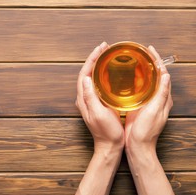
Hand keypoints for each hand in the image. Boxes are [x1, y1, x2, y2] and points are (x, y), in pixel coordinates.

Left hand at [76, 42, 124, 156]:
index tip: (100, 49)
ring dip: (98, 65)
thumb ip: (90, 97)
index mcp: (83, 99)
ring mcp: (92, 100)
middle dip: (95, 59)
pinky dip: (103, 74)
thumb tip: (85, 79)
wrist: (110, 146)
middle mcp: (85, 98)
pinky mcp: (99, 103)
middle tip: (105, 48)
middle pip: (87, 73)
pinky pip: (99, 84)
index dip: (91, 59)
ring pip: (93, 77)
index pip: (84, 74)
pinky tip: (112, 71)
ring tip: (108, 55)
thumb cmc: (106, 132)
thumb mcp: (98, 114)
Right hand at [125, 45, 172, 157]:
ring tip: (134, 61)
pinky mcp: (140, 107)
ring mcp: (149, 103)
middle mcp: (158, 99)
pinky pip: (139, 90)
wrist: (138, 146)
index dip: (157, 60)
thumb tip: (166, 75)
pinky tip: (127, 78)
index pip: (163, 74)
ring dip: (142, 71)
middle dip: (150, 63)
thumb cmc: (146, 131)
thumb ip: (162, 93)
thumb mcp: (155, 111)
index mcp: (164, 98)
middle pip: (156, 76)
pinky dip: (135, 81)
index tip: (150, 49)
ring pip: (147, 82)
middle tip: (141, 52)